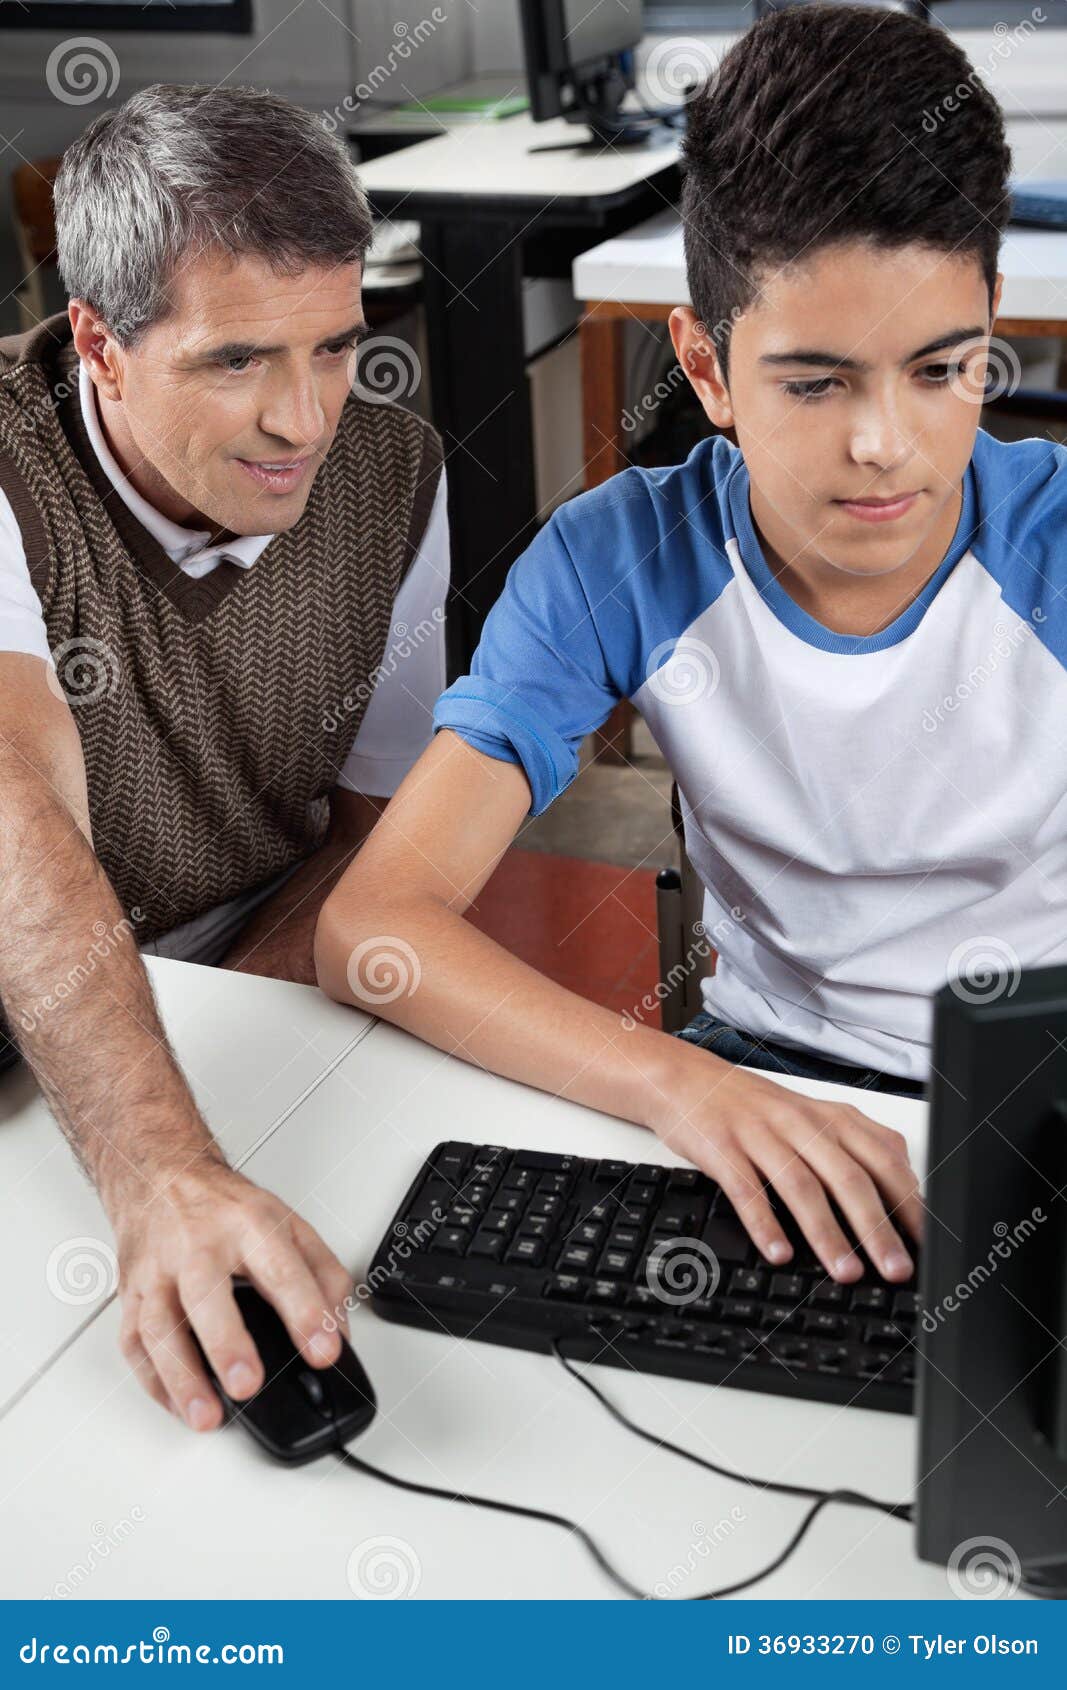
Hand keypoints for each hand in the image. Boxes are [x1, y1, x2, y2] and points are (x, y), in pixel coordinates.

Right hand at [112, 1160, 354, 1429]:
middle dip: (226, 1343)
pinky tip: (177, 1404)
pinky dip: (153, 1381)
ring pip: (158, 1326)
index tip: (324, 1350)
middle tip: (247, 1385)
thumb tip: (340, 1330)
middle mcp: (198, 1246)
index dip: (306, 1311)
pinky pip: (134, 1343)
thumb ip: (323, 1275)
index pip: (281, 1269)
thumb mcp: (289, 1224)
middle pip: (206, 1294)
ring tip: (207, 1415)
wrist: (162, 1176)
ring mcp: (158, 1271)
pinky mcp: (131, 1294)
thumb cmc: (225, 1207)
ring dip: (181, 1377)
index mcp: (247, 1225)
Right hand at [652, 1051, 921, 1282]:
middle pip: (849, 1177)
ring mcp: (761, 1134)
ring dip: (827, 1233)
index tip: (926, 1245)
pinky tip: (778, 1253)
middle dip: (876, 1228)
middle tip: (896, 1269)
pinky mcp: (722, 1147)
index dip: (909, 1203)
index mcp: (833, 1117)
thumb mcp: (816, 1119)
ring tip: (845, 1272)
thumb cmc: (756, 1109)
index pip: (884, 1161)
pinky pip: (747, 1188)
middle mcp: (801, 1123)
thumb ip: (860, 1149)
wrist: (688, 1079)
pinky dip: (765, 1223)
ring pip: (802, 1185)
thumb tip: (906, 1197)